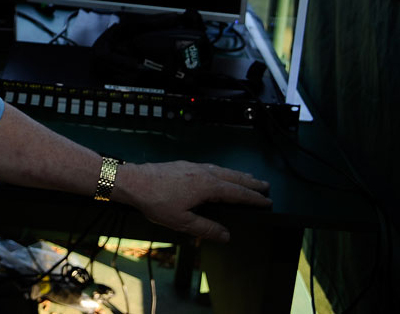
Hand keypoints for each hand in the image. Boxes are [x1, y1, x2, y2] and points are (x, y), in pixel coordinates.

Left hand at [114, 161, 271, 242]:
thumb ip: (206, 228)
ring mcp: (193, 166)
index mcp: (207, 186)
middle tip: (265, 186)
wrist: (132, 181)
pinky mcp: (183, 164)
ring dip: (237, 175)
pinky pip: (211, 167)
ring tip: (248, 178)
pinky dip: (222, 171)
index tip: (267, 200)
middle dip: (250, 183)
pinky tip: (219, 173)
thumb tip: (226, 235)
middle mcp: (204, 173)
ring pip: (222, 170)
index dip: (254, 198)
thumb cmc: (155, 201)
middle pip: (234, 178)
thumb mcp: (181, 221)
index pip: (238, 193)